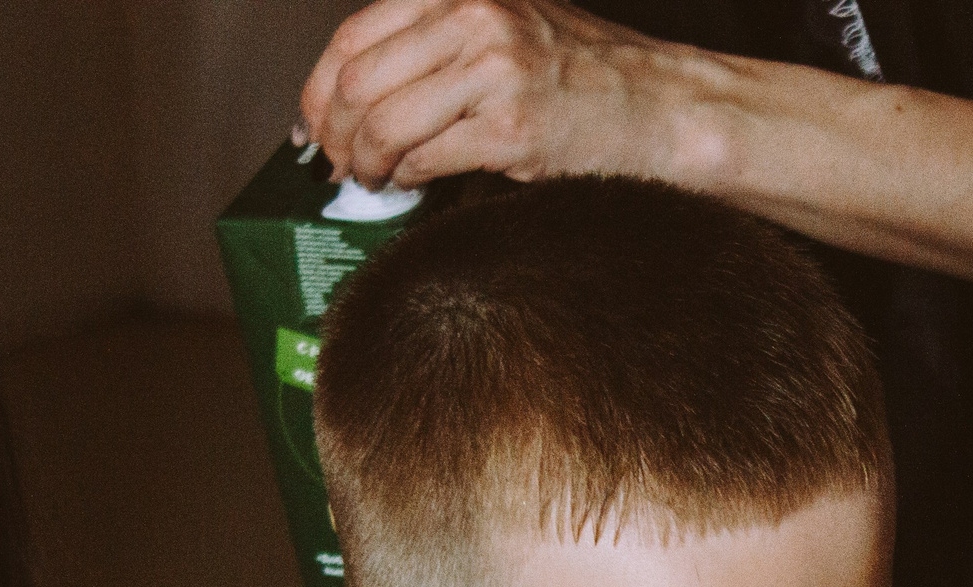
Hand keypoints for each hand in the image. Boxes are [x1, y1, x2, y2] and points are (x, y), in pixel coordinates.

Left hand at [298, 0, 711, 191]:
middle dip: (334, 135)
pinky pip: (424, 160)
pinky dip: (405, 178)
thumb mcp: (505, 25)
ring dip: (365, 162)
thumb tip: (352, 93)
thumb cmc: (586, 76)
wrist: (662, 107)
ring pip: (382, 123)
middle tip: (338, 164)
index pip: (354, 35)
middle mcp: (474, 15)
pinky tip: (410, 184)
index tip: (311, 126)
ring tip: (371, 179)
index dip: (317, 89)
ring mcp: (493, 71)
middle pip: (357, 83)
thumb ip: (435, 41)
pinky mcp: (512, 129)